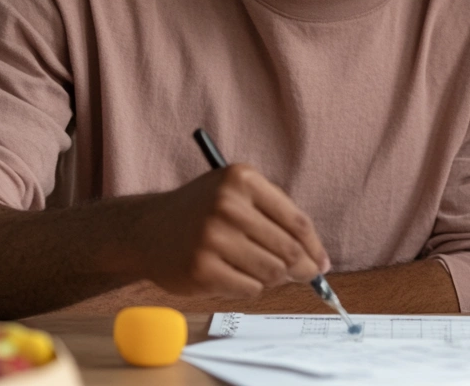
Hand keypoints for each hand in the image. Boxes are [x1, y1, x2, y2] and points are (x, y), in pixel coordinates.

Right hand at [134, 165, 330, 297]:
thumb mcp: (237, 195)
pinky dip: (251, 288)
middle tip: (305, 276)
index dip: (315, 247)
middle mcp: (227, 205)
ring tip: (263, 272)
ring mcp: (212, 238)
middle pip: (288, 250)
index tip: (322, 263)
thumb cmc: (203, 212)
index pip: (296, 221)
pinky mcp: (201, 269)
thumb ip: (276, 218)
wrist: (147, 228)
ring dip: (274, 279)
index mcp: (242, 179)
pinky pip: (249, 289)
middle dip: (302, 269)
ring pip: (271, 272)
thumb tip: (317, 260)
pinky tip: (237, 276)